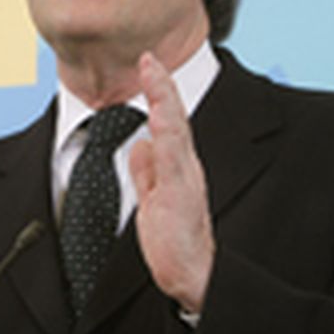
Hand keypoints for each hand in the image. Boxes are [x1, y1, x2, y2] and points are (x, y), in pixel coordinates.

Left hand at [128, 52, 214, 312]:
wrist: (194, 277)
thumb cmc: (175, 243)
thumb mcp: (153, 199)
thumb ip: (147, 173)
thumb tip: (139, 144)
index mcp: (176, 167)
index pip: (167, 122)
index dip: (158, 92)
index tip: (147, 63)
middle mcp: (185, 168)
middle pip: (174, 118)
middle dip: (162, 85)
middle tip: (150, 57)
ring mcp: (184, 181)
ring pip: (176, 133)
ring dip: (165, 102)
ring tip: (154, 74)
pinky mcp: (180, 198)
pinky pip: (173, 163)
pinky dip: (167, 137)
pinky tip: (158, 119)